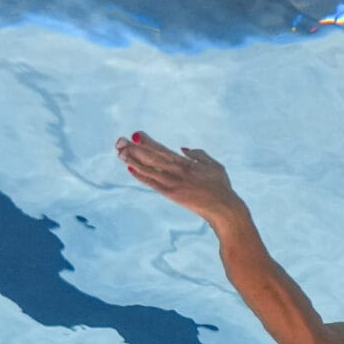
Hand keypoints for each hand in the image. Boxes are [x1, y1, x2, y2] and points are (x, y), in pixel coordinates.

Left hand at [115, 133, 241, 218]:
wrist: (223, 209)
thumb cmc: (221, 187)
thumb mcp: (214, 166)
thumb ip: (199, 155)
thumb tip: (183, 149)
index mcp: (187, 163)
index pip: (163, 150)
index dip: (148, 142)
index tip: (136, 134)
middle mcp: (178, 172)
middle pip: (152, 157)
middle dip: (135, 148)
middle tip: (119, 140)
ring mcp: (174, 184)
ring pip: (149, 170)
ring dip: (133, 160)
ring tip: (119, 151)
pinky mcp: (172, 195)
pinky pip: (152, 184)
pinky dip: (141, 176)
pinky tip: (130, 168)